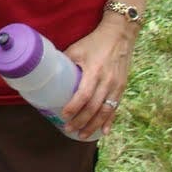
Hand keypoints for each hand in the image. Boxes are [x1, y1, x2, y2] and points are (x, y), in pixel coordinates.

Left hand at [61, 15, 136, 139]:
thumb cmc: (94, 42)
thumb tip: (49, 74)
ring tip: (83, 135)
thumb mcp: (76, 49)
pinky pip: (115, 108)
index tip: (64, 116)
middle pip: (94, 107)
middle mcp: (107, 81)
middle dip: (81, 121)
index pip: (83, 95)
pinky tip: (104, 131)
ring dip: (94, 125)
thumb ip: (65, 62)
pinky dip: (109, 121)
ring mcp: (116, 86)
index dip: (74, 107)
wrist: (119, 36)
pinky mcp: (122, 88)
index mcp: (94, 71)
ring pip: (105, 111)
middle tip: (69, 129)